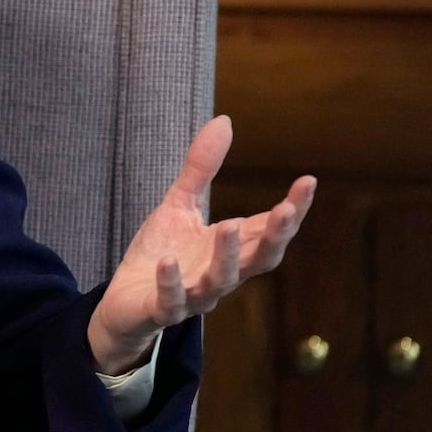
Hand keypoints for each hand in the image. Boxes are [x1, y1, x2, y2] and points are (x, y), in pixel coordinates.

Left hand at [87, 115, 314, 372]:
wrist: (123, 304)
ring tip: (227, 224)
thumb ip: (202, 169)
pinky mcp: (162, 310)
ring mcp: (192, 295)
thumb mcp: (179, 205)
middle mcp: (220, 274)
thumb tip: (225, 121)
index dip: (291, 210)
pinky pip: (171, 301)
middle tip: (286, 211)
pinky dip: (171, 283)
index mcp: (228, 249)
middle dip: (274, 237)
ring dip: (226, 256)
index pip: (266, 229)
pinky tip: (168, 261)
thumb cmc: (160, 254)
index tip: (308, 182)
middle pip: (257, 260)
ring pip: (220, 281)